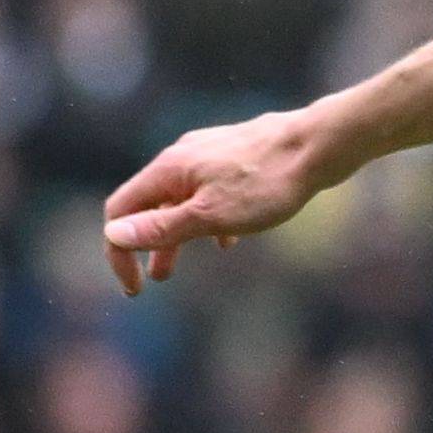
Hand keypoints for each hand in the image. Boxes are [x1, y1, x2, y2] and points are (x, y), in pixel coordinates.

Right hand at [101, 110, 330, 290]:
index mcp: (168, 170)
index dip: (118, 251)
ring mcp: (209, 156)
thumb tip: (114, 235)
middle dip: (145, 247)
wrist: (317, 145)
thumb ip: (162, 227)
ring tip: (174, 268)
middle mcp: (182, 157)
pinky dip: (206, 221)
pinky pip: (209, 194)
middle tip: (150, 282)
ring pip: (179, 201)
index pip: (120, 211)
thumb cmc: (266, 183)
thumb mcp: (210, 215)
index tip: (135, 287)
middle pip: (148, 206)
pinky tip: (227, 242)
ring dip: (173, 237)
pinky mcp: (236, 159)